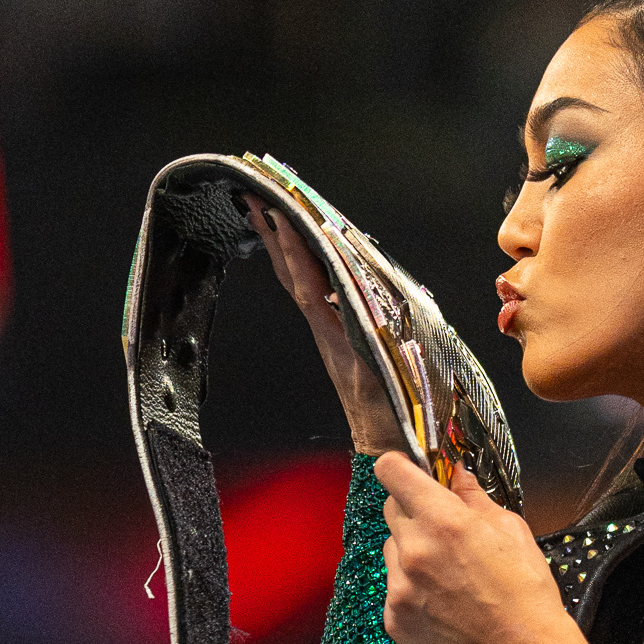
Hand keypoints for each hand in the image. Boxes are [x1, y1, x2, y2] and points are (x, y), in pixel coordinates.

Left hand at [242, 195, 403, 454]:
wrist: (386, 446)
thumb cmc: (391, 418)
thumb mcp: (385, 379)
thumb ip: (371, 342)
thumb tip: (358, 304)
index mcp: (335, 336)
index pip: (307, 283)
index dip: (293, 248)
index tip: (279, 212)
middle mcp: (325, 331)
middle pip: (291, 276)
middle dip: (272, 236)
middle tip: (252, 197)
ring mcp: (328, 334)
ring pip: (297, 283)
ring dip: (280, 248)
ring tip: (264, 214)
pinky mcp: (336, 339)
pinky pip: (313, 294)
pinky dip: (302, 268)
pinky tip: (300, 255)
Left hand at [376, 451, 572, 643]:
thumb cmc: (526, 592)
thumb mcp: (511, 531)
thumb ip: (475, 499)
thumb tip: (456, 475)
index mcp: (442, 520)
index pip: (391, 472)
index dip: (400, 469)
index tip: (410, 476)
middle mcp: (413, 551)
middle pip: (390, 511)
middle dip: (413, 514)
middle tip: (443, 535)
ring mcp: (399, 590)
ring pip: (391, 555)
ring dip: (411, 556)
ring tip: (447, 579)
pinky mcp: (395, 622)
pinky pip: (393, 594)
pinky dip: (412, 595)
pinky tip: (443, 608)